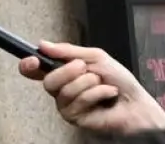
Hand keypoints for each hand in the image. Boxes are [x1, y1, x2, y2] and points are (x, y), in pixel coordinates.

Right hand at [19, 41, 164, 134]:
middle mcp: (62, 90)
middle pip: (48, 80)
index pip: (38, 70)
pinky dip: (98, 93)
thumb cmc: (120, 81)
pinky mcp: (76, 118)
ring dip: (89, 82)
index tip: (31, 60)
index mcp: (64, 73)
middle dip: (68, 71)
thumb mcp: (95, 57)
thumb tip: (44, 44)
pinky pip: (80, 101)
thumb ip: (68, 51)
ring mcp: (68, 106)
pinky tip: (107, 95)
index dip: (29, 65)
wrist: (135, 102)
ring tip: (101, 83)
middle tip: (84, 68)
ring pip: (65, 90)